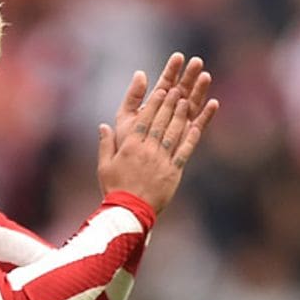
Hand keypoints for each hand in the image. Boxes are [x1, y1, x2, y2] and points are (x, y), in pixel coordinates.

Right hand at [97, 57, 217, 215]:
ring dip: (181, 114)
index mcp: (130, 147)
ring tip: (187, 99)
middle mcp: (147, 150)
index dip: (154, 103)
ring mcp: (162, 160)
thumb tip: (102, 125)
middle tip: (178, 87)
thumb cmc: (115, 189)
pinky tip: (197, 124)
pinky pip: (184, 151)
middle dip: (170, 103)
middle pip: (160, 122)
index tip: (161, 89)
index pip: (144, 119)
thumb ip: (105, 144)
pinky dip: (192, 137)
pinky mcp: (173, 172)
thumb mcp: (104, 165)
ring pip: (173, 132)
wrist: (129, 212)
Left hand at [112, 53, 213, 142]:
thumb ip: (133, 96)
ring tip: (205, 76)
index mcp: (155, 104)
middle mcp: (169, 112)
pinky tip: (213, 104)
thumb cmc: (126, 144)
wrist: (131, 170)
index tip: (178, 57)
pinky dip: (206, 116)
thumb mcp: (125, 117)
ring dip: (199, 90)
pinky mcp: (186, 138)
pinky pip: (199, 126)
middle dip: (189, 76)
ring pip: (192, 104)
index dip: (172, 70)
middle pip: (182, 90)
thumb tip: (141, 73)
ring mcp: (179, 124)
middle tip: (197, 61)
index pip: (165, 83)